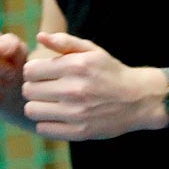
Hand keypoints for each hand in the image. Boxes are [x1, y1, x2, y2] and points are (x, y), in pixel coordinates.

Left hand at [21, 31, 164, 140]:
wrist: (139, 99)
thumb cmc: (111, 73)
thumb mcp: (92, 51)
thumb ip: (65, 42)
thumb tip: (39, 36)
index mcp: (76, 66)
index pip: (30, 70)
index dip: (33, 72)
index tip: (43, 75)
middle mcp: (74, 89)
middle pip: (29, 90)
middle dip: (34, 88)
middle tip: (47, 90)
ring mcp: (76, 113)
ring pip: (32, 110)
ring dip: (38, 107)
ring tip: (50, 104)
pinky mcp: (79, 132)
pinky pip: (43, 129)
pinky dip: (47, 123)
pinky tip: (58, 117)